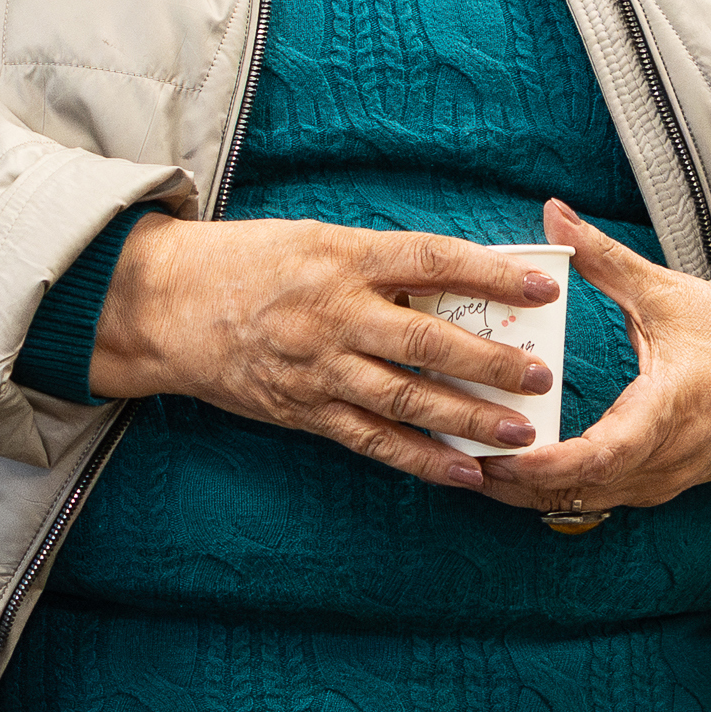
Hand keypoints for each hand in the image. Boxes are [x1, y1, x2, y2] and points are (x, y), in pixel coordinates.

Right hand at [86, 215, 560, 489]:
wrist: (165, 305)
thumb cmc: (245, 263)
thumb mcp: (314, 240)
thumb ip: (380, 263)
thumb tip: (454, 285)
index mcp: (342, 258)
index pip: (432, 261)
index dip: (493, 273)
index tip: (545, 284)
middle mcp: (334, 313)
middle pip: (427, 341)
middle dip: (491, 361)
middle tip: (542, 375)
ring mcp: (319, 368)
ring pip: (406, 399)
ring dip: (468, 419)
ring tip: (519, 432)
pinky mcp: (303, 410)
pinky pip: (372, 441)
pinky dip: (420, 459)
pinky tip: (463, 471)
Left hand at [475, 203, 710, 522]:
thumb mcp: (669, 293)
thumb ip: (605, 259)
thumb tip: (553, 213)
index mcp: (671, 410)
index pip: (603, 454)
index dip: (548, 462)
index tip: (500, 456)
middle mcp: (665, 458)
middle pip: (578, 490)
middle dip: (514, 482)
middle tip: (454, 456)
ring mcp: (661, 481)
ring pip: (582, 503)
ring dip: (526, 492)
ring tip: (465, 464)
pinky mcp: (657, 487)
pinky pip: (595, 500)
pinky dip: (551, 490)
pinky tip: (509, 470)